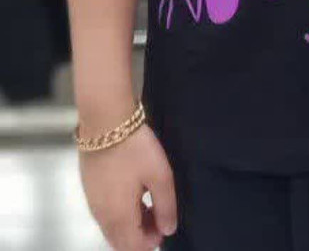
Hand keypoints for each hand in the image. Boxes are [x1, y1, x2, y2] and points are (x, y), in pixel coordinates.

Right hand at [80, 123, 177, 250]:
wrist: (104, 121)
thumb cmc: (135, 149)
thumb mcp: (160, 175)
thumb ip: (166, 206)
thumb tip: (168, 230)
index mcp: (119, 217)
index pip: (134, 247)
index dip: (151, 242)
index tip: (165, 225)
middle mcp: (102, 215)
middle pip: (120, 241)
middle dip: (140, 236)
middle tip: (158, 216)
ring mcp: (92, 201)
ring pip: (111, 227)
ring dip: (130, 224)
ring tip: (148, 202)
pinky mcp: (89, 187)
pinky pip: (104, 213)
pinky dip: (119, 212)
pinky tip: (132, 192)